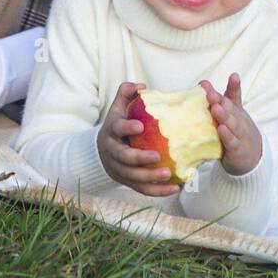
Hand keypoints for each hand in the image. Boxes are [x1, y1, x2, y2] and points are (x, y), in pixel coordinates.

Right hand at [96, 81, 180, 196]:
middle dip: (140, 158)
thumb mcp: (118, 108)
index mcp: (111, 131)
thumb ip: (126, 92)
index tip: (140, 126)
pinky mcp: (128, 182)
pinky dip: (158, 191)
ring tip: (168, 174)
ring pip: (133, 176)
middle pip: (124, 158)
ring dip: (150, 177)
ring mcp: (119, 169)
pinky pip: (142, 189)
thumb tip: (143, 86)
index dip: (127, 128)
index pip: (117, 129)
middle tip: (157, 156)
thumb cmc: (118, 125)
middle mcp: (113, 152)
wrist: (102, 152)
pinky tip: (175, 188)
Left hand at [199, 74, 262, 175]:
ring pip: (232, 125)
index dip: (235, 86)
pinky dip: (227, 136)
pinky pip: (232, 143)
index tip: (234, 76)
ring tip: (216, 109)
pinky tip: (222, 130)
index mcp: (236, 111)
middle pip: (231, 109)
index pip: (235, 97)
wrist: (254, 159)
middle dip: (220, 101)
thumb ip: (218, 100)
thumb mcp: (231, 116)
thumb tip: (203, 83)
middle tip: (211, 94)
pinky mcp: (237, 150)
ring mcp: (240, 135)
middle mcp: (239, 121)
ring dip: (224, 116)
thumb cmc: (236, 133)